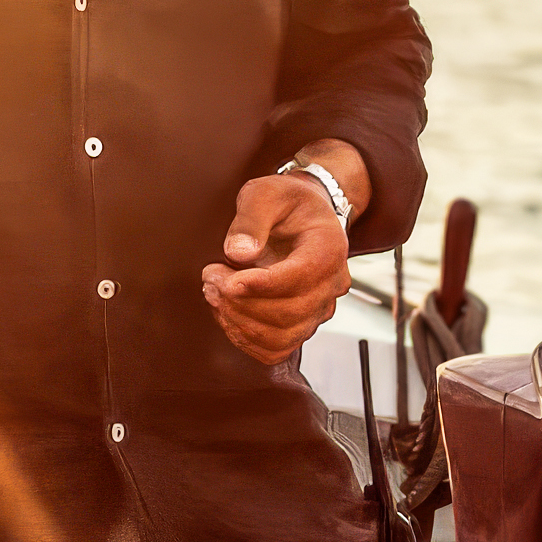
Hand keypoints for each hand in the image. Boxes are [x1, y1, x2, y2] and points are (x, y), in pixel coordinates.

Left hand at [200, 161, 353, 364]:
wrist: (303, 217)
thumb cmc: (286, 202)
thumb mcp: (265, 193)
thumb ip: (251, 218)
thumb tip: (238, 253)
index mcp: (329, 248)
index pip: (299, 279)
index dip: (259, 285)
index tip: (224, 277)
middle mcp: (331, 284)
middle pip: (289, 313)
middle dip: (241, 302)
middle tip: (211, 279)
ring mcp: (319, 309)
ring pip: (281, 337)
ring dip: (239, 322)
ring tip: (214, 293)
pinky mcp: (302, 325)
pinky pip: (276, 349)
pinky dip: (246, 338)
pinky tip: (227, 312)